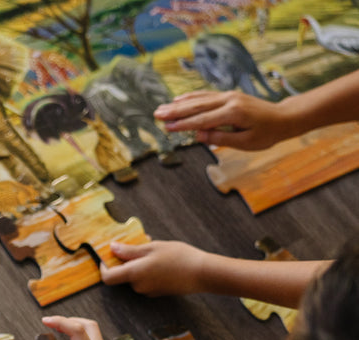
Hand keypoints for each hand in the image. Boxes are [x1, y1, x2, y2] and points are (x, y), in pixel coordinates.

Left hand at [100, 240, 207, 296]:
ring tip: (156, 250)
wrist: (202, 273)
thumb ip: (130, 250)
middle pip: (123, 274)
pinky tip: (163, 260)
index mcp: (134, 274)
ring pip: (136, 276)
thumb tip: (112, 249)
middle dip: (128, 259)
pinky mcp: (158, 292)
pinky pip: (146, 280)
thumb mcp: (152, 248)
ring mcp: (148, 291)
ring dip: (140, 263)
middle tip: (140, 243)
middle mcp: (138, 286)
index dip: (104, 267)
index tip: (107, 257)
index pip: (108, 277)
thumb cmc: (179, 257)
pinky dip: (149, 270)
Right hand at [154, 91, 293, 150]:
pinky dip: (192, 97)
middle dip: (175, 111)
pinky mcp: (229, 96)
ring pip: (200, 98)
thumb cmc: (266, 134)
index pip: (202, 119)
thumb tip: (199, 135)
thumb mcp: (245, 142)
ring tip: (162, 108)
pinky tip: (179, 100)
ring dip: (179, 104)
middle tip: (157, 114)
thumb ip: (221, 138)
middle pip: (197, 106)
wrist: (283, 118)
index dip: (183, 124)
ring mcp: (228, 96)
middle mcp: (229, 100)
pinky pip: (206, 95)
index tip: (167, 127)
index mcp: (233, 113)